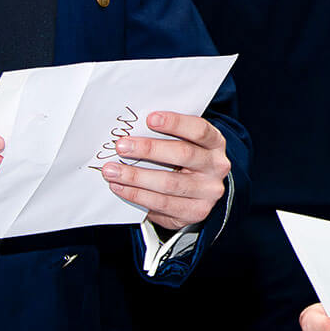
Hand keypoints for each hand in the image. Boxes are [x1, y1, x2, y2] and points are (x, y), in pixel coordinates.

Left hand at [100, 111, 228, 229]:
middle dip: (149, 149)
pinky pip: (163, 204)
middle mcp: (216, 166)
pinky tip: (120, 187)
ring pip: (169, 183)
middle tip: (122, 146)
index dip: (176, 123)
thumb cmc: (185, 160)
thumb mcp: (186, 143)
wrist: (199, 193)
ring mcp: (208, 191)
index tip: (150, 119)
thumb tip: (133, 130)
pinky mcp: (196, 212)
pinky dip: (137, 195)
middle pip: (183, 154)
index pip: (199, 130)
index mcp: (215, 143)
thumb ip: (167, 135)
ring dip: (136, 176)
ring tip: (112, 170)